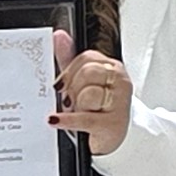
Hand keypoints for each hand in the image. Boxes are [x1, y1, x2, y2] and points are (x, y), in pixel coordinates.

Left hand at [49, 33, 130, 155]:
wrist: (111, 139)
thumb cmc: (96, 110)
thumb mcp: (81, 83)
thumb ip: (69, 59)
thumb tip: (58, 35)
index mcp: (112, 68)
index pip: (87, 58)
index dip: (69, 71)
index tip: (62, 84)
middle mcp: (119, 82)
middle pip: (88, 73)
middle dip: (72, 88)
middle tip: (68, 101)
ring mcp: (119, 103)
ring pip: (89, 94)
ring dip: (76, 105)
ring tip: (76, 112)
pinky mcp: (113, 124)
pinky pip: (85, 117)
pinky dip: (68, 120)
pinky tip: (56, 120)